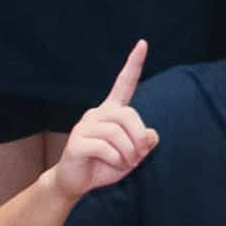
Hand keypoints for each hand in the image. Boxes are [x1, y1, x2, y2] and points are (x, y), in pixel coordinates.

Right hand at [59, 43, 160, 193]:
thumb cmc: (105, 165)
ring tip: (124, 163)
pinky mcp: (76, 142)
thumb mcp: (131, 156)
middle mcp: (97, 114)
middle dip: (139, 138)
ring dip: (128, 154)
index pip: (124, 84)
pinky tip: (112, 165)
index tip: (143, 43)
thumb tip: (152, 134)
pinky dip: (115, 160)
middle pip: (128, 115)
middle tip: (138, 157)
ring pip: (117, 134)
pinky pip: (105, 148)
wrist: (74, 183)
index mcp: (111, 112)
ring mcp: (84, 126)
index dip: (134, 64)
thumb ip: (143, 143)